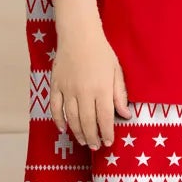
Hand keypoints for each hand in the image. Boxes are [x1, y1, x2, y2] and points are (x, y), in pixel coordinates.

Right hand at [50, 0, 129, 148]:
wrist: (78, 35)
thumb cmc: (101, 52)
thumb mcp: (116, 71)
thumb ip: (120, 94)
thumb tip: (126, 114)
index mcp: (101, 88)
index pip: (105, 117)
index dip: (107, 132)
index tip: (109, 142)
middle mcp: (84, 92)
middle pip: (87, 122)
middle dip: (93, 137)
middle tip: (96, 146)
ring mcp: (68, 90)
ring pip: (72, 118)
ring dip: (78, 132)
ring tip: (84, 140)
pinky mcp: (56, 86)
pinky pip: (55, 108)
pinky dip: (59, 120)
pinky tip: (64, 129)